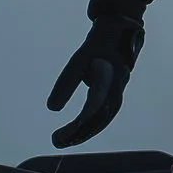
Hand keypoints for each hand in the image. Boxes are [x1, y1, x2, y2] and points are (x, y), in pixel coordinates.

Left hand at [47, 15, 143, 147]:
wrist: (120, 31)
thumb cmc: (97, 45)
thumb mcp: (78, 60)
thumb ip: (66, 84)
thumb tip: (52, 109)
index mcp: (108, 80)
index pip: (92, 108)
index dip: (77, 125)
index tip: (60, 135)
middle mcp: (116, 90)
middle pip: (98, 119)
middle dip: (78, 134)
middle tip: (56, 142)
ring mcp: (118, 92)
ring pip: (103, 120)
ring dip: (85, 132)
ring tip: (65, 140)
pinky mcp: (116, 93)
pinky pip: (105, 115)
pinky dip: (91, 124)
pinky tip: (78, 131)